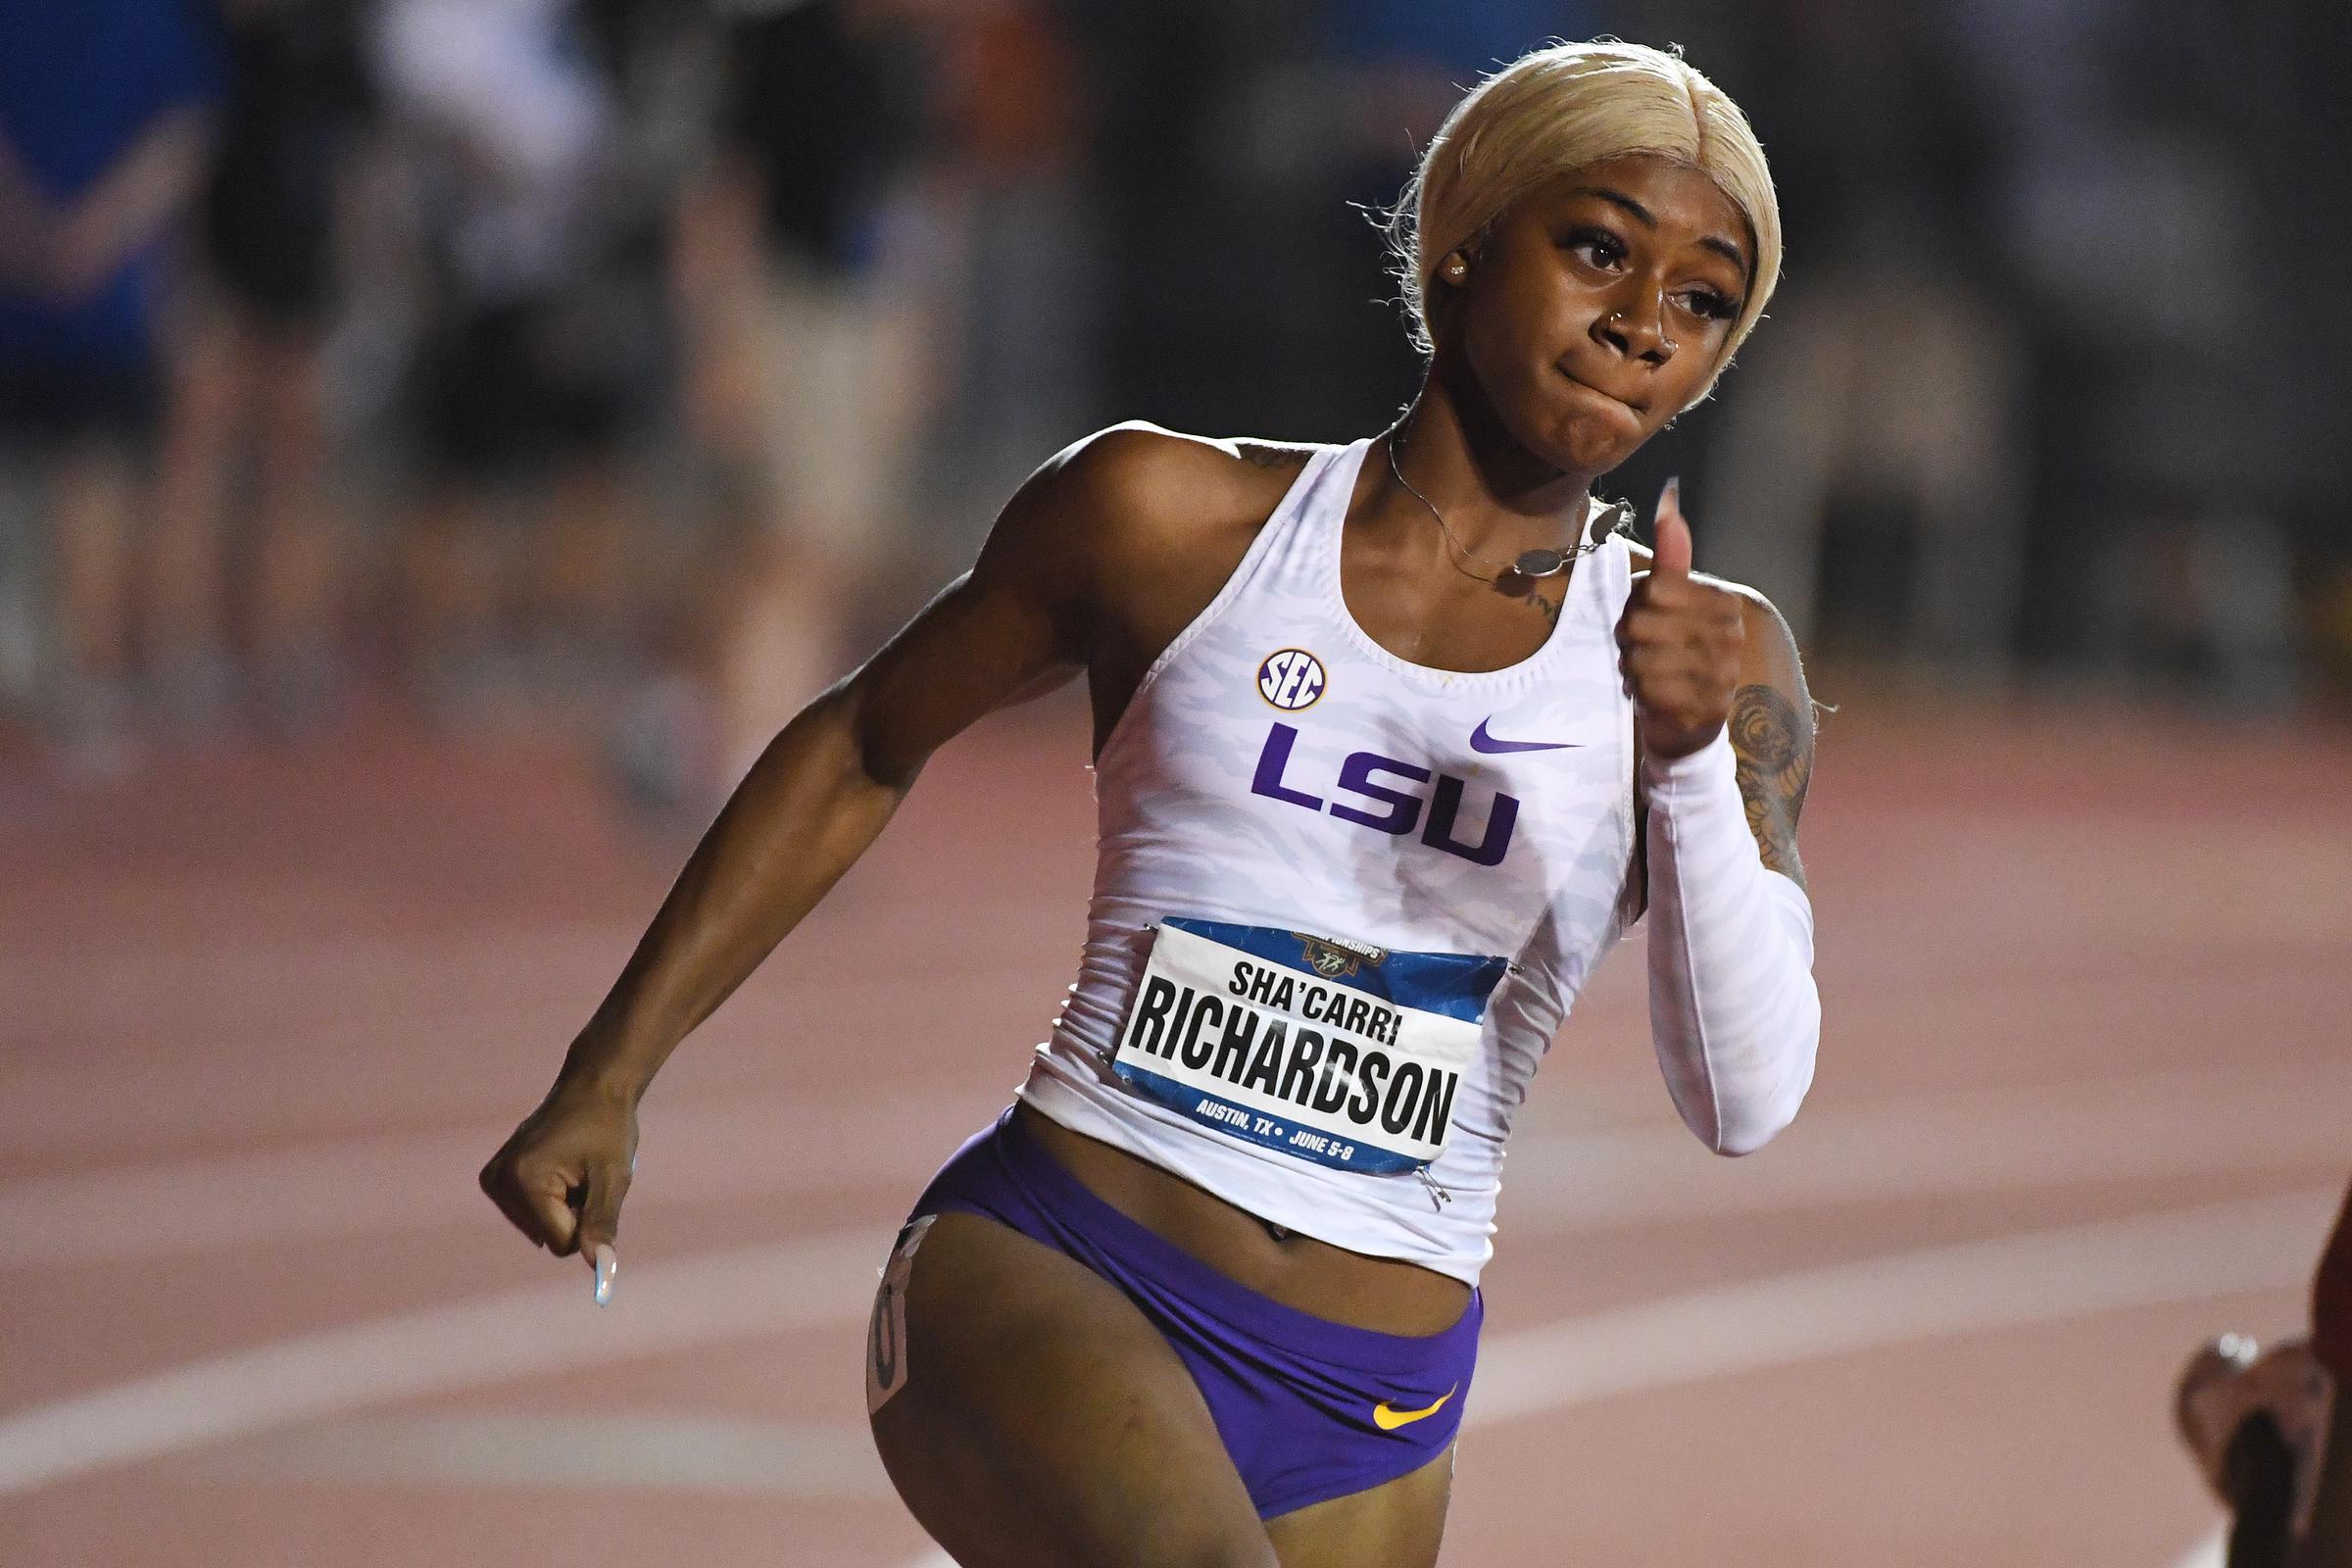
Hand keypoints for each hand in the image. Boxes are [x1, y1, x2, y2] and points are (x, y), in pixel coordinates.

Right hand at [479, 1081, 638, 1275]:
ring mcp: (493, 1179)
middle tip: (584, 1173)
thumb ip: (601, 1224)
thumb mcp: (613, 1177)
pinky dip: (550, 1199)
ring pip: (540, 1229)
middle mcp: (500, 1181)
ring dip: (564, 1207)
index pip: (562, 1243)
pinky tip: (559, 1167)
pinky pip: (530, 1215)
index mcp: (525, 1180)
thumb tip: (600, 1270)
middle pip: (548, 1238)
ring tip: (573, 1168)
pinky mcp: (494, 1179)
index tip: (594, 1183)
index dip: (588, 1221)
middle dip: (574, 1214)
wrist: (594, 1087)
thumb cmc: (608, 1128)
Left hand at [1616, 478, 1744, 759]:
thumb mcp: (1669, 601)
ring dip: (1633, 669)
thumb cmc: (1672, 652)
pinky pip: (1649, 691)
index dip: (1636, 607)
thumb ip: (1671, 555)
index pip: (1653, 589)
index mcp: (1725, 603)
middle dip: (1630, 640)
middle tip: (1645, 652)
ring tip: (1650, 675)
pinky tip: (1654, 697)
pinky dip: (1640, 694)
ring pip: (1642, 658)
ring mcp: (1723, 675)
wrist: (1686, 722)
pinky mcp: (1706, 710)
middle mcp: (1732, 636)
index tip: (1650, 621)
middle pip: (1642, 622)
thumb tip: (1669, 496)